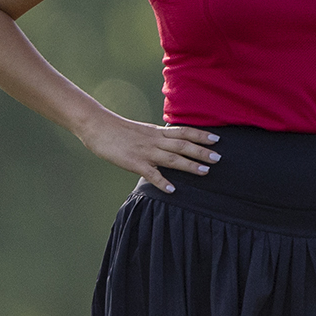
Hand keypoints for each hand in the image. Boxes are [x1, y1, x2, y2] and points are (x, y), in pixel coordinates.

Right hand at [81, 114, 220, 192]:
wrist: (97, 126)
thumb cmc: (118, 129)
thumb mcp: (143, 130)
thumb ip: (157, 137)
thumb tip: (171, 141)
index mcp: (157, 132)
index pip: (184, 132)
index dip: (201, 135)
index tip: (217, 139)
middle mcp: (155, 141)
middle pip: (183, 145)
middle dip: (202, 151)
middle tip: (219, 158)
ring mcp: (145, 151)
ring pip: (171, 158)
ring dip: (189, 165)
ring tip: (205, 172)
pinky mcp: (133, 162)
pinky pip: (150, 173)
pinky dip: (161, 181)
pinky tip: (172, 189)